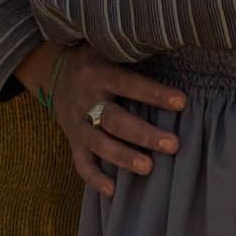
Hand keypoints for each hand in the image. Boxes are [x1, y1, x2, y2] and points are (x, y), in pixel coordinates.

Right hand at [19, 42, 184, 196]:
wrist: (53, 71)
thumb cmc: (95, 58)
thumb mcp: (107, 46)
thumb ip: (132, 51)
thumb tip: (173, 43)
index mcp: (97, 72)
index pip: (128, 84)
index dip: (153, 93)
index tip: (182, 102)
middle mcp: (86, 100)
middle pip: (114, 120)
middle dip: (143, 134)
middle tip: (173, 145)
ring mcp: (77, 123)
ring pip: (99, 144)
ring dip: (123, 158)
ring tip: (148, 168)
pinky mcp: (72, 140)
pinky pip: (80, 162)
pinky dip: (94, 178)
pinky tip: (113, 192)